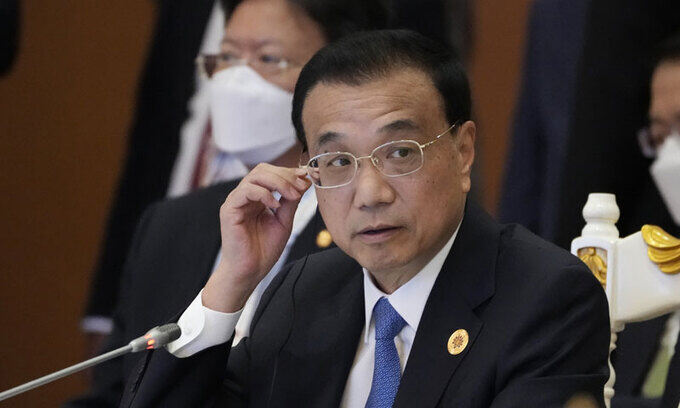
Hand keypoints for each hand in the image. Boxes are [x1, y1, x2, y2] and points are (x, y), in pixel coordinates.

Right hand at [202, 164, 310, 312]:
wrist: (250, 271)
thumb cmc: (264, 250)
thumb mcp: (284, 221)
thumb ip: (291, 202)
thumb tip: (303, 182)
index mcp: (258, 197)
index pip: (272, 173)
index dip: (290, 172)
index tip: (309, 177)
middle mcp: (246, 196)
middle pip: (263, 169)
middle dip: (285, 175)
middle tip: (301, 186)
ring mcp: (236, 201)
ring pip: (255, 176)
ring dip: (278, 182)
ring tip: (292, 196)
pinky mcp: (229, 209)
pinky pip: (246, 190)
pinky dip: (264, 194)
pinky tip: (275, 205)